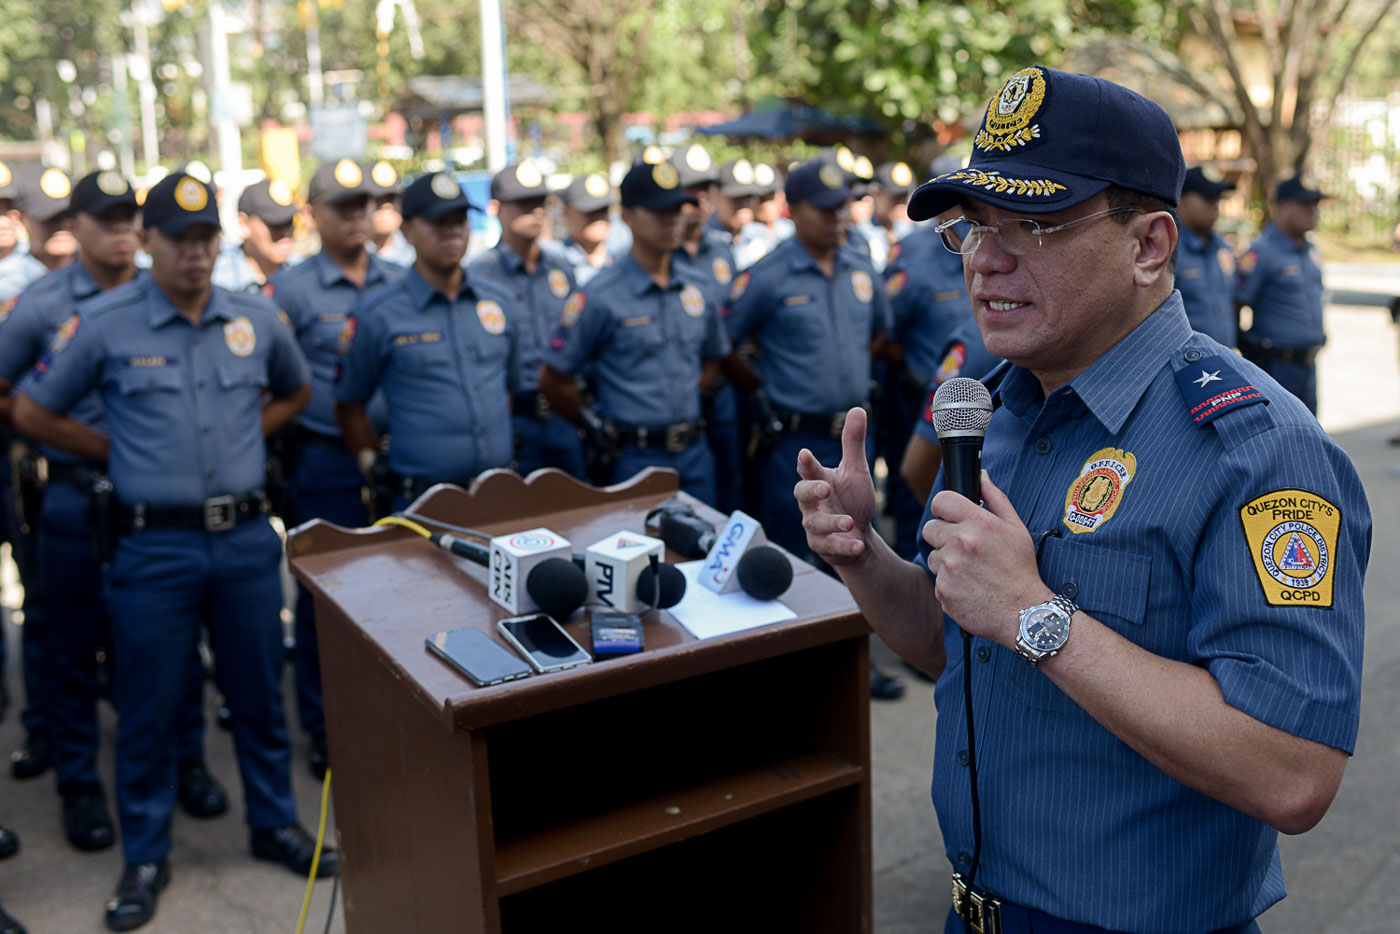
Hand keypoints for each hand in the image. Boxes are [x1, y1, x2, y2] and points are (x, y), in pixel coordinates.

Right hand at [793, 407, 874, 566]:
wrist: (858, 536)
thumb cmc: (852, 500)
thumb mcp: (856, 470)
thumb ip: (853, 443)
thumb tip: (858, 408)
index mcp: (818, 481)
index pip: (808, 470)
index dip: (806, 463)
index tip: (805, 455)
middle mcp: (812, 504)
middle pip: (802, 495)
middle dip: (812, 491)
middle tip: (825, 488)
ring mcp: (815, 526)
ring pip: (815, 524)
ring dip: (832, 522)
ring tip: (849, 521)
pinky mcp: (824, 546)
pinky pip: (830, 547)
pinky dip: (845, 546)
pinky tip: (859, 544)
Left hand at [923, 471, 1051, 646]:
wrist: (1023, 613)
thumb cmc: (1021, 569)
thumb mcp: (1016, 528)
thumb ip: (995, 498)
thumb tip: (981, 476)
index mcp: (978, 523)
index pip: (941, 501)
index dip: (944, 509)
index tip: (950, 517)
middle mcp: (960, 542)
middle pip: (930, 528)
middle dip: (944, 536)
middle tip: (965, 549)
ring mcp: (949, 568)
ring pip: (932, 555)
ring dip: (946, 561)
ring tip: (971, 571)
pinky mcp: (942, 590)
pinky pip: (936, 579)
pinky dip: (948, 583)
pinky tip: (969, 587)